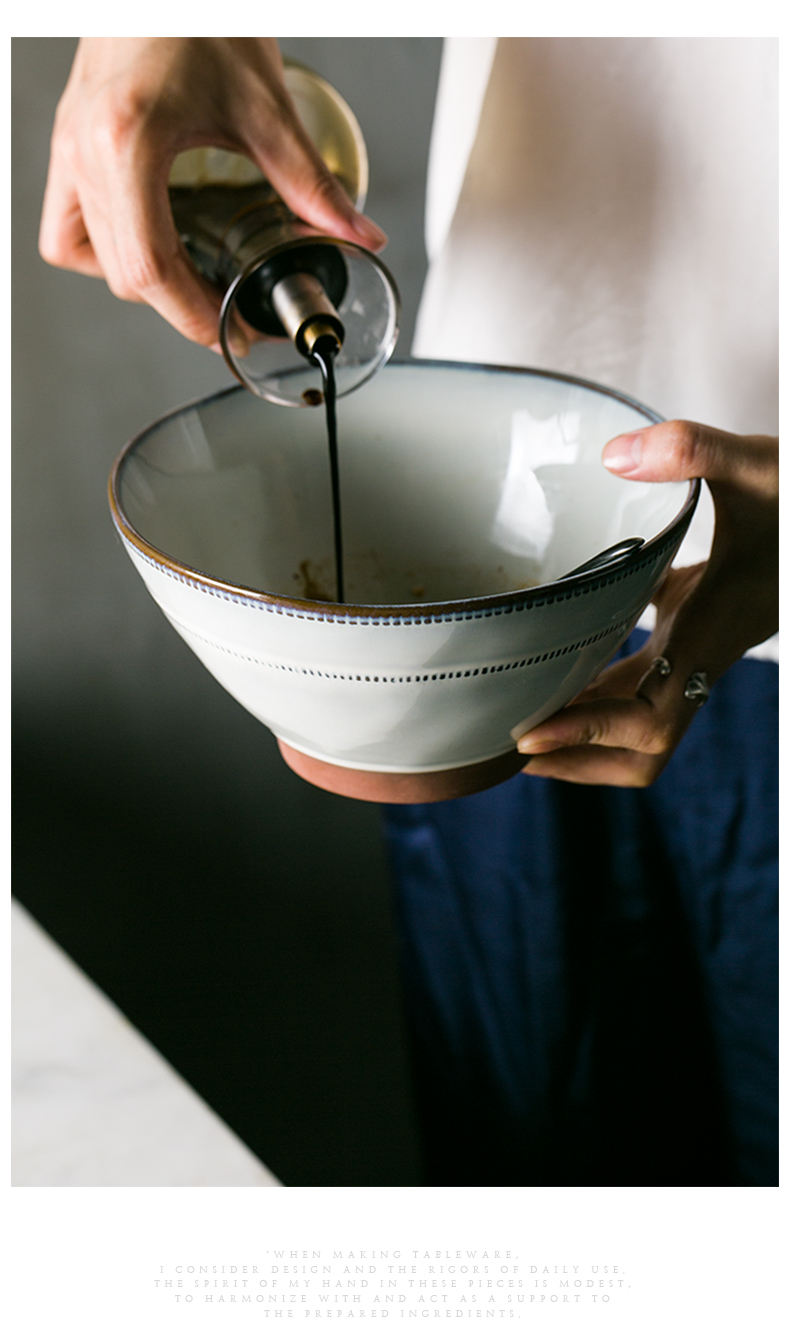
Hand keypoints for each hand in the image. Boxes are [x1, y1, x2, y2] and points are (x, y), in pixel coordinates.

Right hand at [39, 38, 386, 346]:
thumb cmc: (197, 18)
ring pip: (91, 259)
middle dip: (181, 305)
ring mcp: (67, 148)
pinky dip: (103, 250)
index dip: (193, 316)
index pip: (151, 267)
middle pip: (126, 275)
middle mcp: (84, 150)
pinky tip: (146, 240)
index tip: (232, 331)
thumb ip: (310, 180)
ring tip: (194, 278)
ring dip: (145, 281)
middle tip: (231, 311)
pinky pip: (65, 229)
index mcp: (127, 142)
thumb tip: (356, 233)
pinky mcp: (66, 143)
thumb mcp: (263, 104)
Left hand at [517, 420, 777, 786]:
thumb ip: (693, 452)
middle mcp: (700, 652)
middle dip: (575, 758)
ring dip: (581, 727)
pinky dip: (595, 680)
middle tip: (503, 750)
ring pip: (635, 714)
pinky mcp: (691, 622)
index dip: (588, 738)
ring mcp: (696, 643)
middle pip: (637, 744)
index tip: (528, 736)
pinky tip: (555, 655)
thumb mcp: (756, 466)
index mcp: (707, 635)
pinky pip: (638, 674)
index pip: (647, 722)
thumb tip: (615, 455)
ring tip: (515, 718)